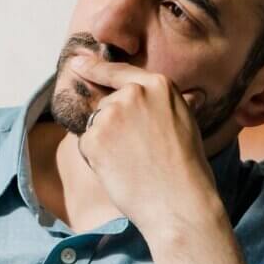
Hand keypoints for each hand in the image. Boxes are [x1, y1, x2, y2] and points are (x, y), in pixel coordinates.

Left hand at [71, 54, 218, 236]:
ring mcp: (111, 114)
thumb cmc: (186, 168)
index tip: (77, 62)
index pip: (119, 72)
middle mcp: (132, 93)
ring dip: (104, 143)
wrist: (179, 202)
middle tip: (139, 152)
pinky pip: (86, 145)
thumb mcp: (182, 120)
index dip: (95, 67)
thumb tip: (144, 93)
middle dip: (113, 126)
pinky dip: (96, 159)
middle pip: (106, 105)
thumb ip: (158, 103)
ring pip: (95, 126)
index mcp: (158, 84)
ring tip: (132, 162)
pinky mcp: (94, 137)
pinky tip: (119, 170)